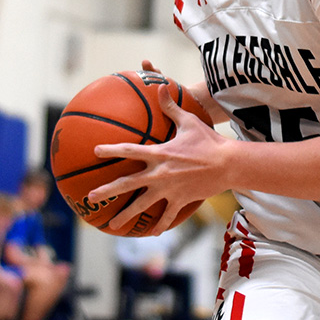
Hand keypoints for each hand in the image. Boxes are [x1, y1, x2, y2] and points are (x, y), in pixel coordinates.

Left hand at [88, 85, 229, 233]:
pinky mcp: (180, 200)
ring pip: (142, 205)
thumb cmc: (209, 140)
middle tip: (90, 197)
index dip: (111, 150)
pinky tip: (151, 233)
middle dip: (107, 191)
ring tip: (112, 224)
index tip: (96, 151)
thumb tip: (161, 86)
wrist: (228, 163)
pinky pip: (167, 215)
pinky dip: (160, 225)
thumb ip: (171, 107)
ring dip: (125, 215)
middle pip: (127, 184)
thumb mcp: (189, 121)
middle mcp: (159, 173)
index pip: (129, 151)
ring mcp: (169, 189)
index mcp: (159, 154)